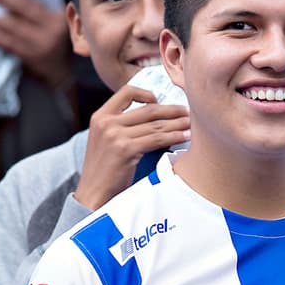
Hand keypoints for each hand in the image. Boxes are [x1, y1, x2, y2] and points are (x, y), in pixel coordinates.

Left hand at [0, 0, 71, 87]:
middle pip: (16, 21)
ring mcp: (38, 49)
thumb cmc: (63, 35)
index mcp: (57, 19)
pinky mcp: (30, 61)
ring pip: (9, 35)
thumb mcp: (61, 16)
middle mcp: (48, 35)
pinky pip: (9, 47)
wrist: (68, 67)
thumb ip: (44, 4)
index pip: (29, 5)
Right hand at [75, 84, 190, 209]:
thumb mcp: (106, 140)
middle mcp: (107, 122)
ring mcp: (115, 135)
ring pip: (155, 125)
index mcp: (100, 116)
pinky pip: (156, 139)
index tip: (161, 101)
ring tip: (191, 124)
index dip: (147, 94)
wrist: (93, 192)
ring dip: (177, 123)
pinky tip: (184, 136)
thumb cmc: (105, 170)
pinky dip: (174, 136)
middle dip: (171, 110)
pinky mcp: (126, 149)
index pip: (127, 92)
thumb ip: (121, 126)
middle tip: (188, 111)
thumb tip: (152, 117)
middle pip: (147, 109)